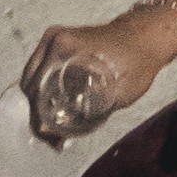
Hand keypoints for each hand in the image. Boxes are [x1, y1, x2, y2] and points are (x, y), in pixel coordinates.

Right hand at [19, 6, 176, 147]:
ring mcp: (55, 39)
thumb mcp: (116, 94)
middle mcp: (52, 40)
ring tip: (57, 130)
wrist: (145, 37)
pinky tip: (59, 110)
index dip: (38, 117)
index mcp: (61, 47)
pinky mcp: (60, 44)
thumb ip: (88, 114)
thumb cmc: (135, 63)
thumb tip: (61, 134)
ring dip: (40, 103)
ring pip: (34, 77)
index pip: (34, 87)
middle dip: (37, 113)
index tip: (51, 139)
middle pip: (30, 82)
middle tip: (53, 138)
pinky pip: (42, 70)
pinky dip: (45, 90)